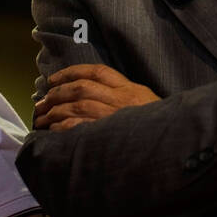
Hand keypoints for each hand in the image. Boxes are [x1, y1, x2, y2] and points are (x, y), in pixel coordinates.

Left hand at [34, 64, 158, 130]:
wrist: (175, 145)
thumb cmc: (158, 128)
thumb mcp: (147, 104)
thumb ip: (125, 97)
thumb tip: (94, 95)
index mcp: (132, 90)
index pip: (98, 72)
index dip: (72, 72)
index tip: (53, 79)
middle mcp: (123, 100)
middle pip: (82, 88)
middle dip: (57, 93)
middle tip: (41, 101)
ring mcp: (116, 117)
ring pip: (78, 105)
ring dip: (55, 110)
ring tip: (41, 117)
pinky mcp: (109, 135)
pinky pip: (80, 126)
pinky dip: (63, 126)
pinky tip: (53, 129)